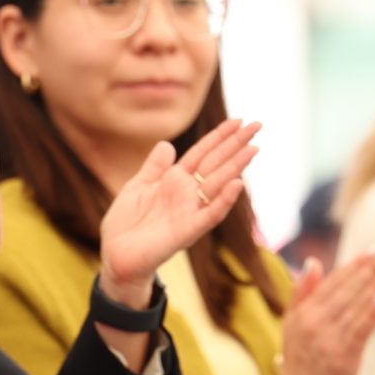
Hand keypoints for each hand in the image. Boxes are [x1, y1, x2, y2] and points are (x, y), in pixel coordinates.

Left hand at [95, 119, 260, 306]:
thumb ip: (154, 167)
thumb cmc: (126, 223)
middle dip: (235, 145)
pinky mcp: (188, 231)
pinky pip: (210, 213)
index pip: (203, 153)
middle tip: (257, 125)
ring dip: (236, 167)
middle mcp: (188, 193)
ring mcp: (190, 211)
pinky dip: (223, 200)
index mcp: (175, 180)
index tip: (238, 120)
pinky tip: (237, 184)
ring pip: (218, 184)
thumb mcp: (137, 187)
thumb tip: (167, 144)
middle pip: (216, 164)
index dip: (219, 137)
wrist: (116, 254)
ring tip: (253, 147)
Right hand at [274, 251, 374, 374]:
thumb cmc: (299, 359)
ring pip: (356, 306)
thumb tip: (313, 262)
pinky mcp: (344, 356)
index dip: (354, 265)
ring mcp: (329, 339)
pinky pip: (360, 330)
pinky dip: (371, 313)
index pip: (333, 282)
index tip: (373, 250)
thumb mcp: (291, 323)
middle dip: (369, 269)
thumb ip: (301, 292)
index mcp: (304, 312)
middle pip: (346, 290)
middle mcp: (315, 323)